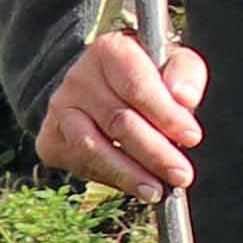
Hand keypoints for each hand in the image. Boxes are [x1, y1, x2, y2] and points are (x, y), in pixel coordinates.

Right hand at [39, 33, 209, 196]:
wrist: (103, 85)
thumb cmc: (149, 75)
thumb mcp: (173, 62)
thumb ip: (185, 73)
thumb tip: (185, 97)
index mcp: (109, 51)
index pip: (137, 87)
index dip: (166, 115)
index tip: (192, 137)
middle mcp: (77, 78)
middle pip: (118, 121)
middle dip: (154, 153)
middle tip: (182, 175)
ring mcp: (59, 109)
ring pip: (92, 148)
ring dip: (128, 174)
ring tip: (157, 191)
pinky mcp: (50, 139)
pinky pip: (79, 163)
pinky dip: (108, 178)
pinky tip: (133, 185)